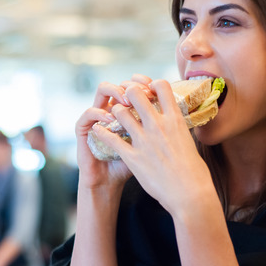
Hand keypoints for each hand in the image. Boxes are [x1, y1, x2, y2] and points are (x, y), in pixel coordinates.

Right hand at [76, 74, 153, 189]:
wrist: (110, 183)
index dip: (144, 82)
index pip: (135, 85)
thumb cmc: (134, 166)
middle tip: (142, 93)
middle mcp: (112, 108)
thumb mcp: (150, 145)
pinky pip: (89, 113)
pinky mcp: (84, 129)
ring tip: (126, 102)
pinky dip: (99, 113)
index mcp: (128, 110)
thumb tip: (181, 117)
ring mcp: (97, 116)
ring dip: (115, 91)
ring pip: (102, 89)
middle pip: (121, 82)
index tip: (154, 88)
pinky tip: (109, 118)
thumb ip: (159, 129)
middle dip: (132, 84)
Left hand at [94, 80, 214, 215]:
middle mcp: (158, 125)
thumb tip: (175, 124)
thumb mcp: (189, 142)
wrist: (190, 195)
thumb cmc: (194, 173)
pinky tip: (98, 131)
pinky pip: (111, 139)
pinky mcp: (133, 157)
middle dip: (127, 93)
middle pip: (135, 93)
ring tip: (114, 116)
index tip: (147, 91)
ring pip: (120, 112)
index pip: (161, 86)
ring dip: (115, 112)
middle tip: (125, 99)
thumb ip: (178, 130)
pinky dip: (102, 133)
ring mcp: (144, 141)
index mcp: (175, 120)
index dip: (151, 84)